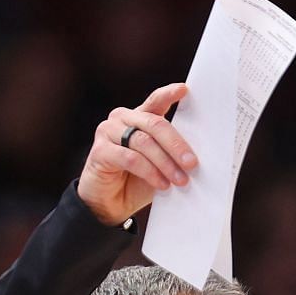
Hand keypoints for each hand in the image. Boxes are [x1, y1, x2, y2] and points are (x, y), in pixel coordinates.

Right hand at [78, 82, 199, 226]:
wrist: (111, 205)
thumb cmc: (138, 182)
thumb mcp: (160, 166)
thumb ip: (172, 154)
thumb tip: (196, 157)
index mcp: (139, 118)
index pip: (155, 101)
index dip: (169, 94)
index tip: (184, 90)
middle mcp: (122, 119)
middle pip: (154, 124)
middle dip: (176, 144)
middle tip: (192, 163)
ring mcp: (108, 132)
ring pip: (143, 142)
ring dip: (166, 162)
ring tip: (180, 180)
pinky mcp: (100, 151)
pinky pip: (130, 158)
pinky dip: (150, 172)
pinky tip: (162, 184)